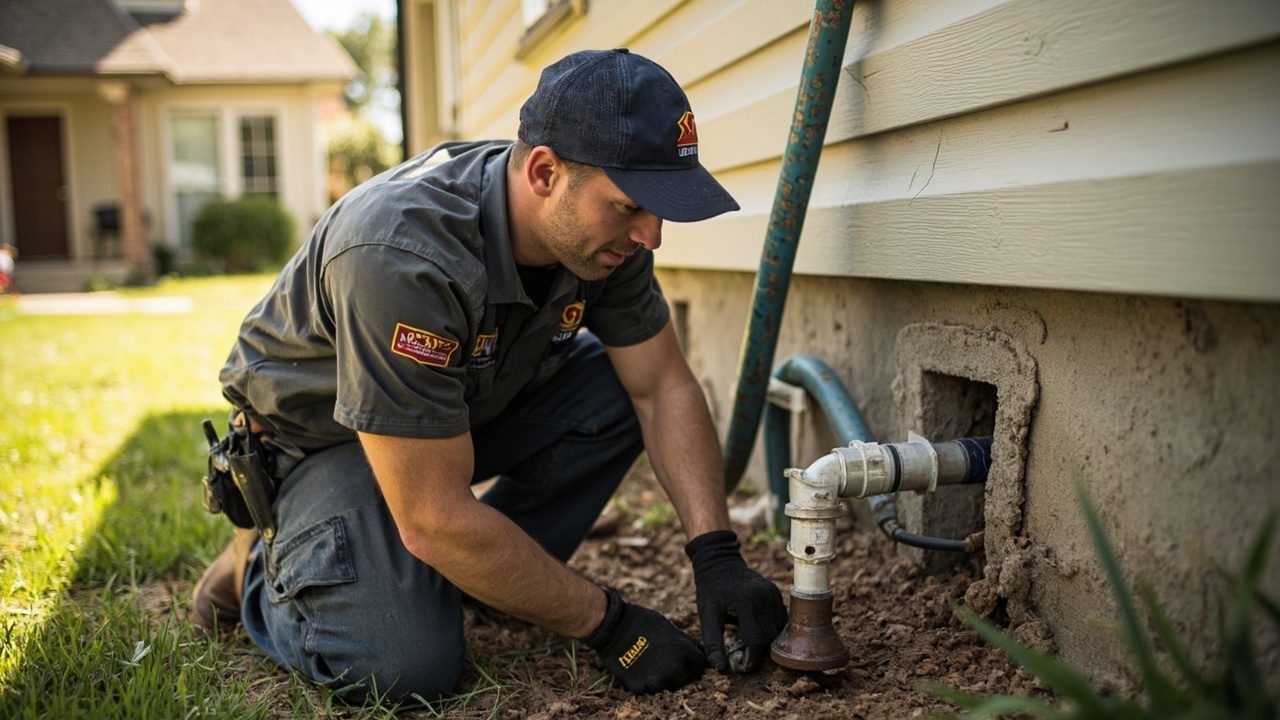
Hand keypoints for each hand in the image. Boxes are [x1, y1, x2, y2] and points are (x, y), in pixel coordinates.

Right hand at [582, 587, 706, 692]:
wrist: (612, 627)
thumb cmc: (640, 621)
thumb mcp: (667, 626)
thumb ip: (682, 642)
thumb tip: (695, 651)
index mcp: (683, 650)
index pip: (700, 665)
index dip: (695, 662)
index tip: (688, 661)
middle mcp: (674, 668)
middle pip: (686, 679)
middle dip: (680, 672)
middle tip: (667, 663)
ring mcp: (657, 680)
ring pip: (667, 686)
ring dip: (662, 679)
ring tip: (650, 665)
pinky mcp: (640, 687)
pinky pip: (648, 688)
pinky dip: (645, 681)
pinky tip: (638, 668)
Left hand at [685, 529, 787, 672]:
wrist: (720, 563)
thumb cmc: (710, 590)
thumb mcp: (706, 615)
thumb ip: (713, 642)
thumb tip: (721, 668)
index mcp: (748, 601)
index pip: (757, 640)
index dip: (751, 659)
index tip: (740, 667)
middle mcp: (766, 597)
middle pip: (769, 638)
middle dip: (758, 654)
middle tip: (742, 659)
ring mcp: (774, 594)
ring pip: (778, 632)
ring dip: (765, 644)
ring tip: (747, 646)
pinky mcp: (777, 594)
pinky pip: (780, 621)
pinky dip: (771, 632)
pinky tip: (754, 633)